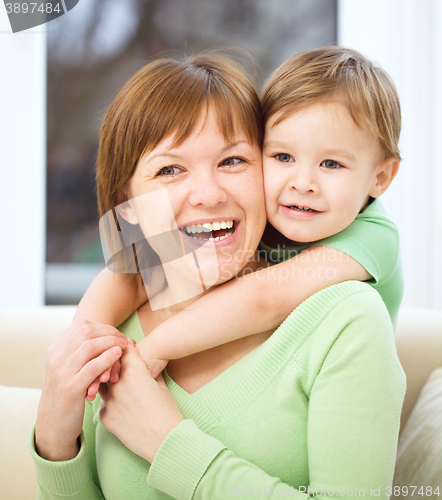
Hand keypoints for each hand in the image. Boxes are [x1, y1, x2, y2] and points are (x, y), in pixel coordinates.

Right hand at [35, 320, 127, 460]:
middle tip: (123, 338)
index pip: (81, 326)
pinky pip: (93, 366)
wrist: (53, 425)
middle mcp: (55, 358)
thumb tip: (103, 334)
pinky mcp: (71, 388)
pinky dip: (108, 357)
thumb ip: (77, 352)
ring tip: (123, 345)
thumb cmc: (67, 394)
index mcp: (54, 350)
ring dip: (111, 342)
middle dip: (109, 332)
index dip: (102, 327)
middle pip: (86, 332)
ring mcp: (62, 373)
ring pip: (90, 346)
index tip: (116, 333)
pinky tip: (118, 355)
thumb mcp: (66, 369)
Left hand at [99, 339, 183, 462]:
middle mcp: (118, 384)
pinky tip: (119, 407)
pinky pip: (102, 404)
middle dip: (113, 362)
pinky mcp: (106, 418)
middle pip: (109, 364)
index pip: (124, 349)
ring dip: (107, 382)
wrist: (165, 440)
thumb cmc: (168, 411)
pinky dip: (109, 402)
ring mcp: (110, 401)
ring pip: (101, 383)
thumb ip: (147, 372)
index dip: (126, 346)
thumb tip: (142, 366)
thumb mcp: (160, 385)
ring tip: (116, 386)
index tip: (126, 346)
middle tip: (118, 363)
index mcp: (134, 372)